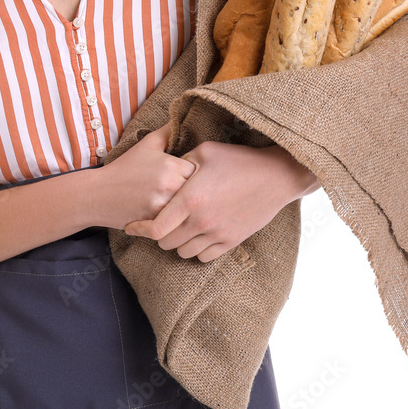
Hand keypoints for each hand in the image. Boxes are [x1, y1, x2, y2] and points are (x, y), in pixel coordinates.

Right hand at [86, 122, 197, 229]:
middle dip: (192, 193)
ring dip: (186, 209)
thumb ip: (168, 132)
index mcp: (172, 166)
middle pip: (197, 192)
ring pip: (189, 210)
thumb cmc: (124, 168)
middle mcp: (171, 186)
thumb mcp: (147, 144)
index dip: (194, 175)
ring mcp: (164, 206)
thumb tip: (184, 120)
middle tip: (183, 192)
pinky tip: (168, 217)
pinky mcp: (156, 223)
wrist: (98, 194)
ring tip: (178, 205)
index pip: (200, 172)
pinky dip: (175, 222)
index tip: (185, 177)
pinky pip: (176, 223)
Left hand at [123, 141, 317, 262]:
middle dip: (158, 233)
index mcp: (191, 199)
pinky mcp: (232, 241)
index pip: (155, 227)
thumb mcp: (205, 151)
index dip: (139, 229)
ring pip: (184, 252)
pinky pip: (204, 257)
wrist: (276, 176)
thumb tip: (166, 171)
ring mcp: (218, 233)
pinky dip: (196, 249)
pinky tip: (197, 234)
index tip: (132, 226)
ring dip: (177, 242)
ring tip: (179, 227)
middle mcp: (202, 221)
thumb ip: (181, 163)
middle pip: (166, 242)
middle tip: (159, 221)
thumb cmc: (239, 159)